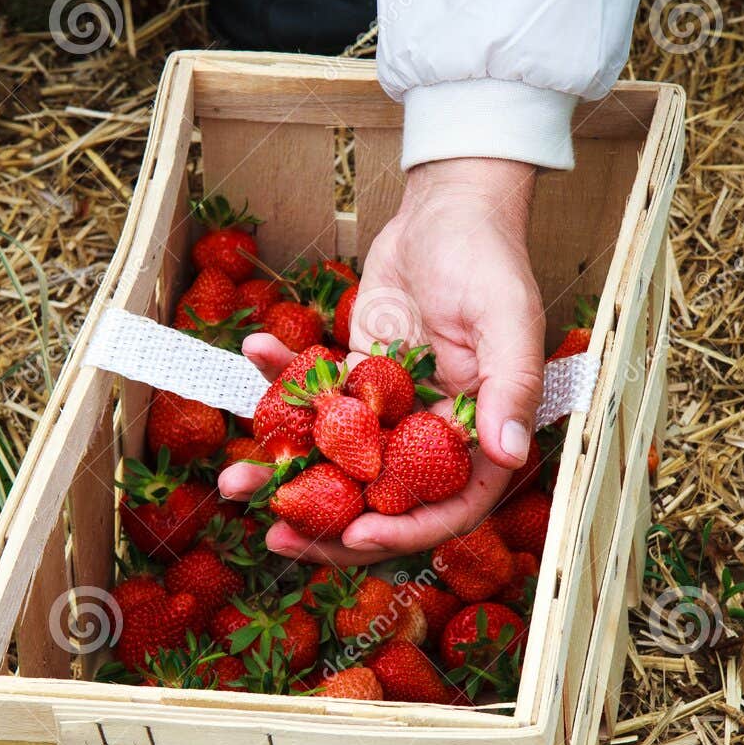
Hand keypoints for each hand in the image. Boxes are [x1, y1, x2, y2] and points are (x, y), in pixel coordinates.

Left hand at [219, 158, 544, 565]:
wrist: (448, 207)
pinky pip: (313, 398)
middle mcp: (434, 434)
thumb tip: (509, 454)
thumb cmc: (488, 256)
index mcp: (481, 435)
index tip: (356, 535)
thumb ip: (509, 387)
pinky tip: (252, 355)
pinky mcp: (356, 380)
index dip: (404, 532)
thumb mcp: (508, 318)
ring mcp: (391, 412)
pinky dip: (279, 383)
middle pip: (381, 500)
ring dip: (285, 474)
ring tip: (234, 485)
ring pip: (336, 461)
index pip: (446, 506)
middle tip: (276, 537)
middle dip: (327, 525)